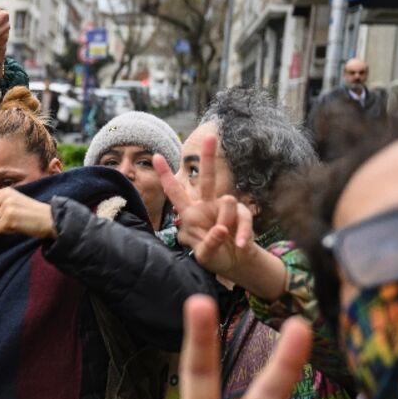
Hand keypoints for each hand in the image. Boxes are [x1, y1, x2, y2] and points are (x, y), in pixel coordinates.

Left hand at [0, 187, 54, 238]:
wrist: (53, 220)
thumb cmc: (34, 219)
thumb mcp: (13, 216)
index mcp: (6, 193)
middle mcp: (6, 196)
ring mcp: (8, 205)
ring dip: (1, 227)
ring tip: (18, 225)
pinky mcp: (10, 215)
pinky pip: (0, 228)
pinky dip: (7, 231)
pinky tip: (20, 227)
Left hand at [155, 136, 285, 296]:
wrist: (235, 262)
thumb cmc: (212, 254)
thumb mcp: (203, 253)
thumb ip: (209, 242)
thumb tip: (221, 229)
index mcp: (190, 212)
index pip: (175, 192)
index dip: (165, 175)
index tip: (155, 156)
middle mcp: (206, 205)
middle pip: (206, 178)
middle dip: (208, 157)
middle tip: (210, 136)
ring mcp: (225, 208)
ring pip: (227, 203)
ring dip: (226, 225)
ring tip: (225, 240)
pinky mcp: (242, 215)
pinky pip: (242, 220)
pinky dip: (242, 235)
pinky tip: (241, 245)